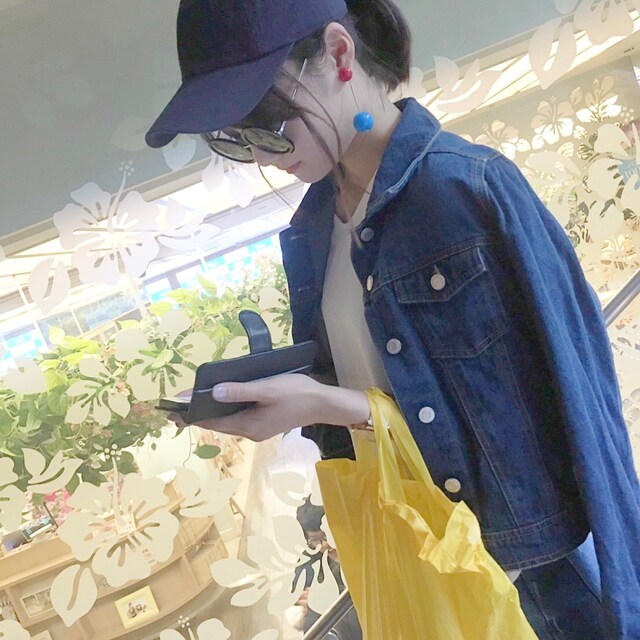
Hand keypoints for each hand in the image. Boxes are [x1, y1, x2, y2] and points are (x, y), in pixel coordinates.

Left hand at [168, 374, 369, 441]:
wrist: (323, 403)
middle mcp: (250, 432)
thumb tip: (214, 391)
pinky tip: (224, 399)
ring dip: (213, 411)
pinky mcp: (265, 423)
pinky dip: (228, 410)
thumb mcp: (267, 389)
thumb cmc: (296, 394)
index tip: (173, 410)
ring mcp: (258, 429)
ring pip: (228, 421)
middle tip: (179, 403)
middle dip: (199, 413)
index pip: (212, 421)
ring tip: (195, 400)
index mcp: (248, 425)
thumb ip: (240, 391)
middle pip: (218, 423)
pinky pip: (239, 417)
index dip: (192, 414)